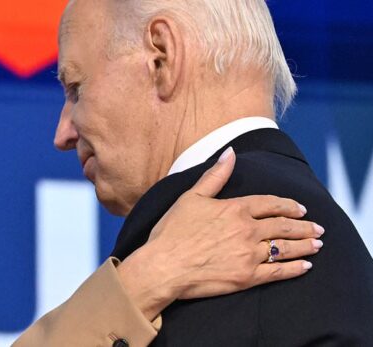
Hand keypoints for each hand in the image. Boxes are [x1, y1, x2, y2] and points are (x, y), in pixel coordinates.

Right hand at [117, 147, 323, 320]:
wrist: (164, 266)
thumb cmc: (172, 232)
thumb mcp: (191, 197)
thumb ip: (214, 176)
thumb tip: (230, 152)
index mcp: (235, 209)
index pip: (270, 204)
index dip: (288, 205)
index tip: (300, 208)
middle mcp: (247, 230)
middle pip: (284, 226)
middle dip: (304, 226)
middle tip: (318, 227)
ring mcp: (249, 255)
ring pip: (285, 248)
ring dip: (305, 245)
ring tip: (317, 244)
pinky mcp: (247, 277)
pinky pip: (278, 272)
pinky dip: (295, 269)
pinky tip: (305, 266)